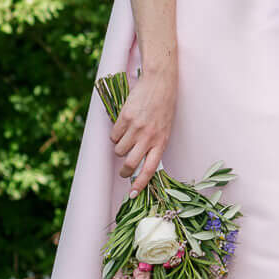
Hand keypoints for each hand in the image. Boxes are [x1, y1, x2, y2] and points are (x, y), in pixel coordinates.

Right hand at [110, 64, 174, 193]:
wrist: (160, 84)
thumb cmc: (164, 108)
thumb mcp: (165, 129)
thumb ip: (153, 144)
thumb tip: (139, 163)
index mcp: (161, 142)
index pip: (149, 169)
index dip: (139, 184)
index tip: (132, 194)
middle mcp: (148, 137)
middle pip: (130, 163)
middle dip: (124, 171)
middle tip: (123, 170)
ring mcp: (136, 128)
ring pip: (119, 150)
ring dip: (120, 149)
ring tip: (128, 138)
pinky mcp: (125, 118)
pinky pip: (113, 135)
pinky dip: (115, 135)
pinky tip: (124, 126)